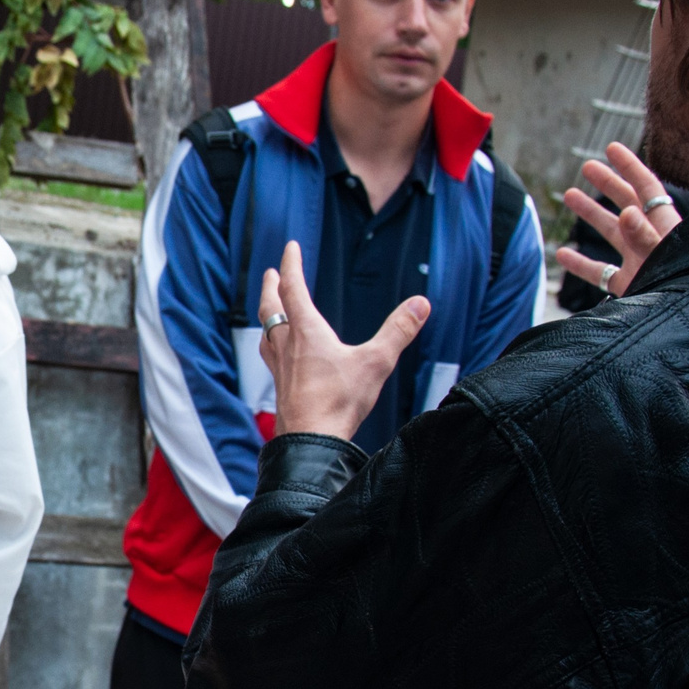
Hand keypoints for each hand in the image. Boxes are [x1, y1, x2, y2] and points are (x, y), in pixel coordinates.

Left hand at [257, 241, 430, 440]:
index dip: (292, 264)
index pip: (294, 288)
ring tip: (270, 310)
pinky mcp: (280, 388)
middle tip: (271, 273)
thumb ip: (398, 331)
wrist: (311, 441)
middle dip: (272, 287)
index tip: (290, 247)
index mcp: (306, 331)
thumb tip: (420, 304)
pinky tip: (278, 355)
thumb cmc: (339, 402)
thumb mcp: (376, 362)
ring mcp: (280, 367)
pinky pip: (270, 356)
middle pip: (271, 307)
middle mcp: (287, 345)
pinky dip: (272, 343)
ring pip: (267, 332)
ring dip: (268, 315)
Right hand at [556, 143, 683, 298]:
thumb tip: (628, 211)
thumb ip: (646, 237)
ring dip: (591, 214)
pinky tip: (561, 254)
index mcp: (664, 227)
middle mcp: (650, 240)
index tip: (611, 148)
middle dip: (608, 183)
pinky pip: (600, 272)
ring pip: (611, 232)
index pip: (647, 188)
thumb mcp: (664, 259)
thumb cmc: (684, 287)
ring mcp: (639, 262)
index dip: (629, 166)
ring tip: (569, 196)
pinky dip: (580, 263)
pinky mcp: (629, 285)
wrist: (681, 324)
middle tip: (587, 166)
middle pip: (627, 203)